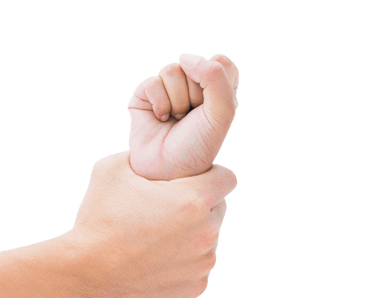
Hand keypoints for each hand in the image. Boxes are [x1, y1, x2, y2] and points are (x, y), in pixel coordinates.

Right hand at [69, 151, 237, 297]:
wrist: (86, 275)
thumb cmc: (98, 220)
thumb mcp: (112, 170)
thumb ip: (142, 158)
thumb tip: (152, 156)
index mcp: (193, 200)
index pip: (226, 179)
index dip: (210, 176)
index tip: (194, 181)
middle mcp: (206, 232)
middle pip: (217, 210)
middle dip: (197, 207)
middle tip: (165, 211)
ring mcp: (203, 263)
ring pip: (208, 240)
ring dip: (190, 236)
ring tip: (155, 239)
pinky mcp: (196, 287)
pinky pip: (197, 268)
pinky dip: (182, 264)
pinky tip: (155, 261)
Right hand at [127, 52, 239, 180]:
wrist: (169, 170)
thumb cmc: (199, 145)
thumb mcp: (222, 112)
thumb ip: (215, 77)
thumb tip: (184, 58)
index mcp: (217, 91)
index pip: (222, 63)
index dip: (217, 81)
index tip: (213, 106)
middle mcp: (193, 88)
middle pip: (195, 64)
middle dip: (195, 94)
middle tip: (192, 118)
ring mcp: (168, 90)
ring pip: (172, 70)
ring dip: (177, 100)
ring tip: (176, 119)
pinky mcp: (146, 95)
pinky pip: (152, 82)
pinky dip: (159, 103)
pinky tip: (161, 119)